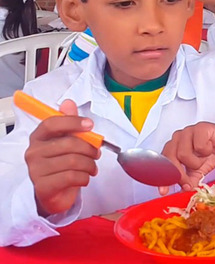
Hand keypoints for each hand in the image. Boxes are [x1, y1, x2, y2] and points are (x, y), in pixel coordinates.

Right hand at [25, 100, 99, 216]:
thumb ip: (68, 123)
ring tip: (92, 168)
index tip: (90, 125)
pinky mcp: (44, 187)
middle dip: (90, 149)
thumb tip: (68, 103)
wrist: (54, 194)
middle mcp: (34, 152)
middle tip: (97, 154)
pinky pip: (73, 177)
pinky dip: (85, 177)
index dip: (73, 122)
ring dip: (90, 165)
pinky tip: (85, 178)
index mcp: (38, 137)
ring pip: (74, 161)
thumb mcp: (66, 142)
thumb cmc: (61, 165)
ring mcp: (36, 170)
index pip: (52, 123)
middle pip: (69, 144)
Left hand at [159, 122, 214, 194]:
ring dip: (197, 162)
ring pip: (183, 154)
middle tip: (188, 183)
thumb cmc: (210, 152)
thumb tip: (183, 190)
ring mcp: (187, 131)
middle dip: (180, 174)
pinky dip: (206, 151)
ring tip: (204, 158)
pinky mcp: (199, 128)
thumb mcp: (198, 170)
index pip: (163, 163)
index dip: (163, 178)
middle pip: (170, 158)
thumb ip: (189, 179)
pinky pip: (199, 146)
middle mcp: (177, 138)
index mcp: (173, 147)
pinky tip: (210, 147)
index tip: (164, 191)